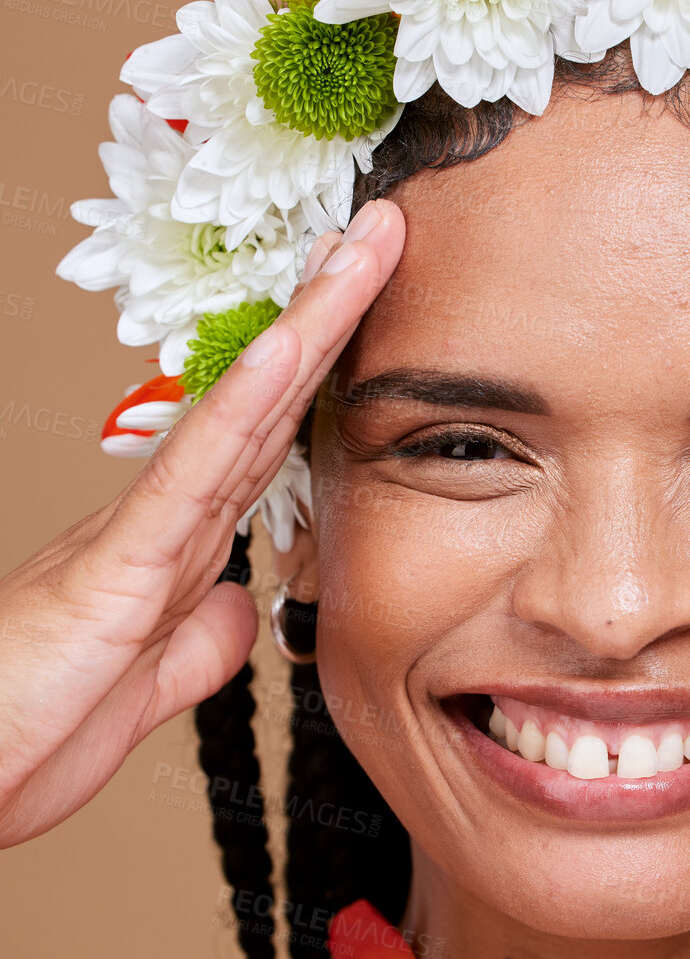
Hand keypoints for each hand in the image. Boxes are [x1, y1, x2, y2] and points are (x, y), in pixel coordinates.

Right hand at [0, 200, 405, 848]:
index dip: (324, 375)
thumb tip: (243, 600)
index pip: (269, 442)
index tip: (371, 309)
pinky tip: (288, 348)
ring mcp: (144, 531)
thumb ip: (201, 640)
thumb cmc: (30, 724)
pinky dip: (243, 404)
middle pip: (268, 401)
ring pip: (244, 410)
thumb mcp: (148, 687)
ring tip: (359, 248)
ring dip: (309, 327)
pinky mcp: (121, 564)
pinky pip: (194, 472)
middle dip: (330, 316)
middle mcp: (165, 519)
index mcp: (178, 547)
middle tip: (383, 234)